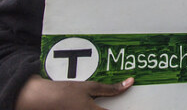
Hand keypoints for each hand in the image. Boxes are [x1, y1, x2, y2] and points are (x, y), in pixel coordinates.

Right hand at [15, 74, 133, 109]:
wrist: (39, 100)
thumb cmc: (65, 92)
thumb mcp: (89, 87)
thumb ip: (110, 89)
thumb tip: (130, 83)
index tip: (143, 106)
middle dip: (115, 108)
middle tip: (136, 106)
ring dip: (104, 108)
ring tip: (104, 103)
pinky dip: (98, 109)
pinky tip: (98, 105)